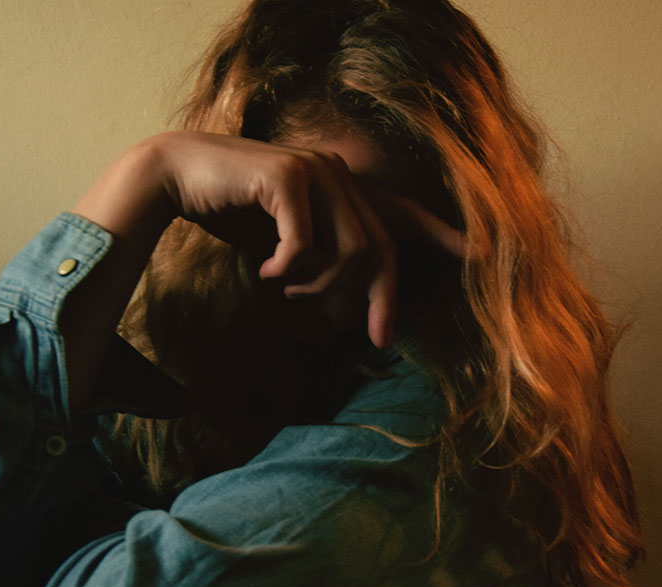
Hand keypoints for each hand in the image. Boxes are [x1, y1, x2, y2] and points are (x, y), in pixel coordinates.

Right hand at [72, 130, 462, 349]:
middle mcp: (338, 174)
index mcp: (343, 189)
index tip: (482, 255)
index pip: (401, 215)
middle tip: (375, 341)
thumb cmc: (233, 212)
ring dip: (319, 285)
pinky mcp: (289, 176)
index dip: (441, 234)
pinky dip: (288, 268)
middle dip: (380, 301)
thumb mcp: (285, 250)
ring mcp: (316, 171)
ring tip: (286, 288)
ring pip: (348, 251)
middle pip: (380, 250)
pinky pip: (307, 244)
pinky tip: (265, 272)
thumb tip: (350, 311)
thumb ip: (321, 271)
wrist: (179, 175)